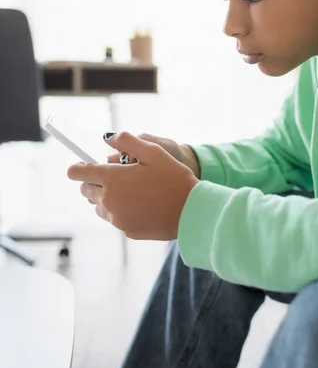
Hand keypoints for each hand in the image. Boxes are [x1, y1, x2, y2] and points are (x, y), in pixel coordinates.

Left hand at [67, 133, 198, 239]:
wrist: (191, 212)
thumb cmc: (174, 178)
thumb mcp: (153, 151)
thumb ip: (127, 141)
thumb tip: (107, 137)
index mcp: (112, 178)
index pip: (77, 172)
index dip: (78, 166)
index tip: (85, 164)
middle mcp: (108, 200)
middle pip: (85, 190)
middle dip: (94, 181)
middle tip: (116, 175)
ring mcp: (116, 218)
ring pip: (99, 206)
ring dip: (106, 197)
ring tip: (131, 190)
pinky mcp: (126, 230)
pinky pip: (115, 218)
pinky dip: (120, 210)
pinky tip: (141, 204)